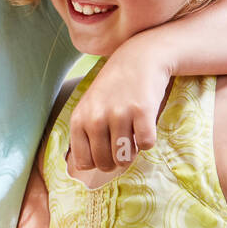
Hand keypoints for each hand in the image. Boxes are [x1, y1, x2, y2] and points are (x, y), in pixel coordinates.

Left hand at [68, 39, 169, 171]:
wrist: (138, 59)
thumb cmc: (112, 88)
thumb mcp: (89, 107)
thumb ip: (84, 134)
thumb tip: (85, 169)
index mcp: (79, 120)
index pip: (84, 162)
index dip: (97, 163)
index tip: (105, 153)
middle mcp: (95, 118)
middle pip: (105, 163)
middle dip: (115, 160)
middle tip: (122, 145)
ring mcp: (118, 115)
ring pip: (125, 158)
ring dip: (132, 152)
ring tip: (131, 135)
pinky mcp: (142, 112)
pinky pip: (146, 145)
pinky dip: (147, 141)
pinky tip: (144, 126)